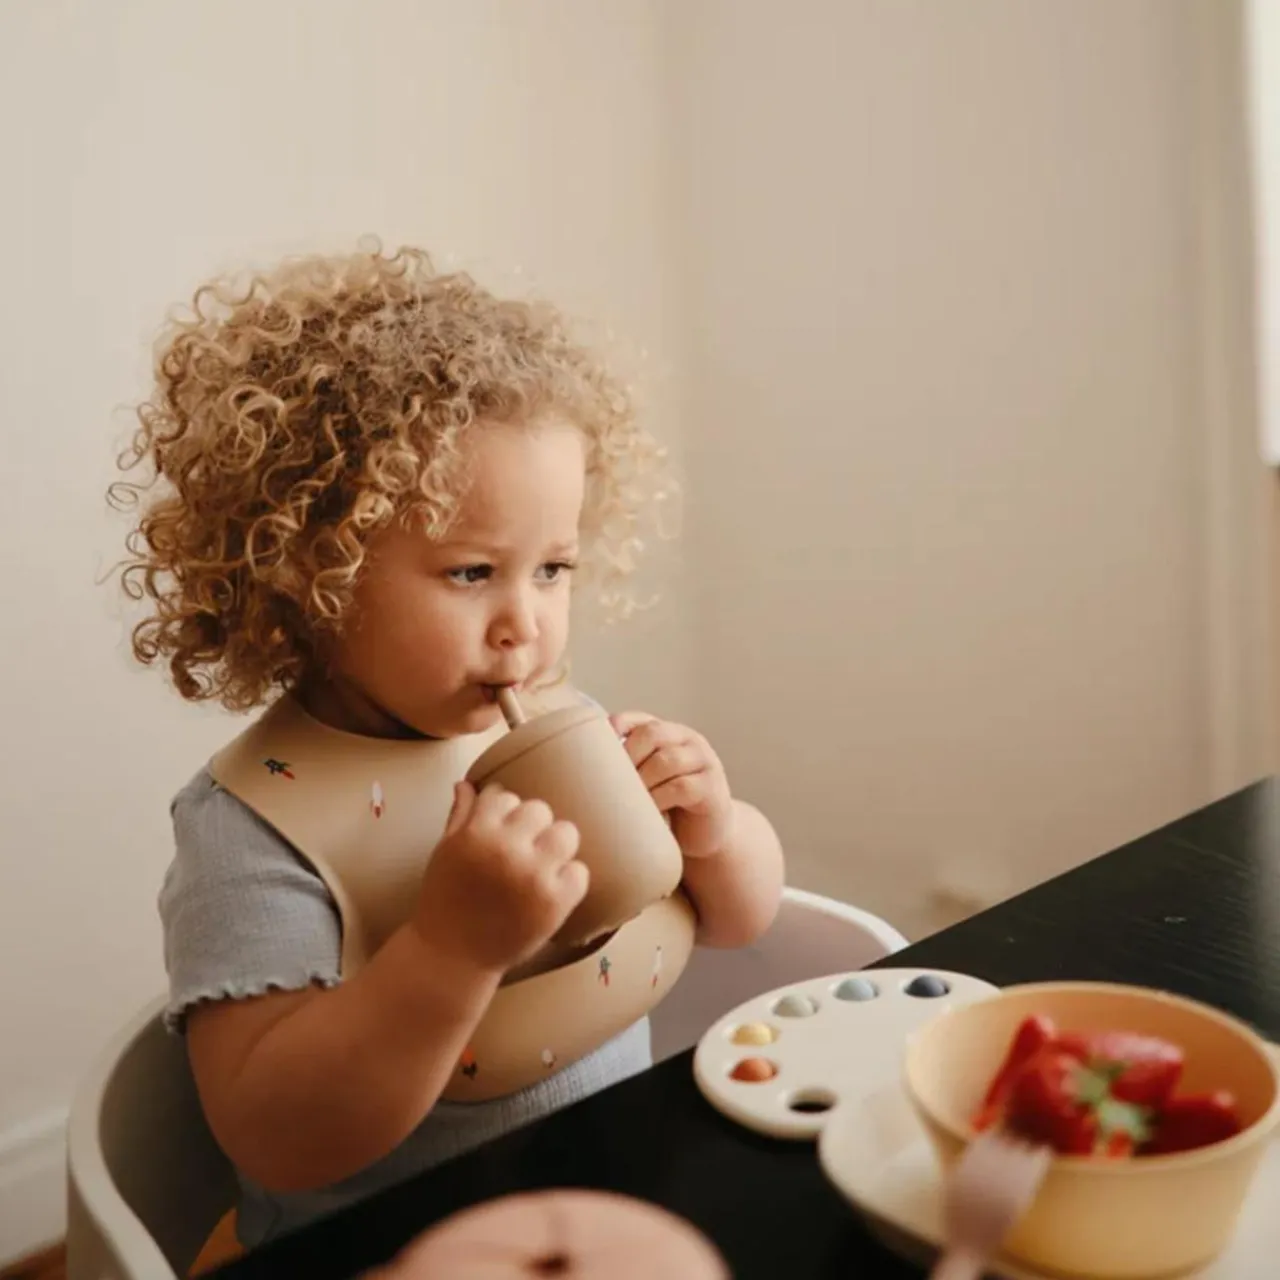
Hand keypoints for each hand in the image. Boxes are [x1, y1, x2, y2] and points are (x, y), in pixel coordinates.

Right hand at [413, 782, 587, 972]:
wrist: (452, 957)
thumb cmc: (445, 901)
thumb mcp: (445, 852)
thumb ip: (460, 816)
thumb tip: (466, 784)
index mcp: (476, 832)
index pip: (505, 797)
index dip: (503, 814)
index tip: (499, 830)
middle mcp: (507, 849)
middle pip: (540, 810)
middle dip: (531, 828)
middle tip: (521, 851)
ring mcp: (534, 875)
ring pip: (566, 833)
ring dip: (555, 847)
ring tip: (541, 866)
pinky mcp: (555, 902)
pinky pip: (579, 872)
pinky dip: (569, 880)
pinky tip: (550, 891)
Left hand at [610, 712, 733, 860]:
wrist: (704, 836)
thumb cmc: (667, 807)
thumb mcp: (647, 782)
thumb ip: (626, 770)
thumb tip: (575, 775)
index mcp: (669, 733)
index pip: (640, 719)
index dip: (619, 727)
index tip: (600, 746)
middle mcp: (688, 740)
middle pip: (653, 732)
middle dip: (629, 755)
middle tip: (614, 781)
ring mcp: (704, 762)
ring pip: (668, 759)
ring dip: (643, 779)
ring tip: (630, 798)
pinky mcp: (712, 788)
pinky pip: (683, 787)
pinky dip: (661, 798)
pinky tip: (651, 810)